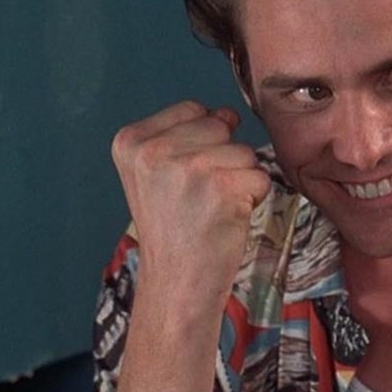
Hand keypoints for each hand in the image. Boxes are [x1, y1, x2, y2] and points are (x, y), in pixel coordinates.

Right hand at [111, 100, 270, 312]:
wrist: (176, 281)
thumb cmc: (173, 229)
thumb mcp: (154, 173)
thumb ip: (184, 135)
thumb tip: (229, 113)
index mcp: (131, 141)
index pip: (192, 109)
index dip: (201, 141)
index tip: (183, 179)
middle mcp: (154, 150)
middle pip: (220, 125)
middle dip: (222, 158)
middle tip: (199, 197)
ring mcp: (188, 166)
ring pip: (244, 150)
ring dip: (239, 180)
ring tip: (211, 208)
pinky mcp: (221, 186)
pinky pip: (260, 175)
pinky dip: (253, 197)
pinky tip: (226, 218)